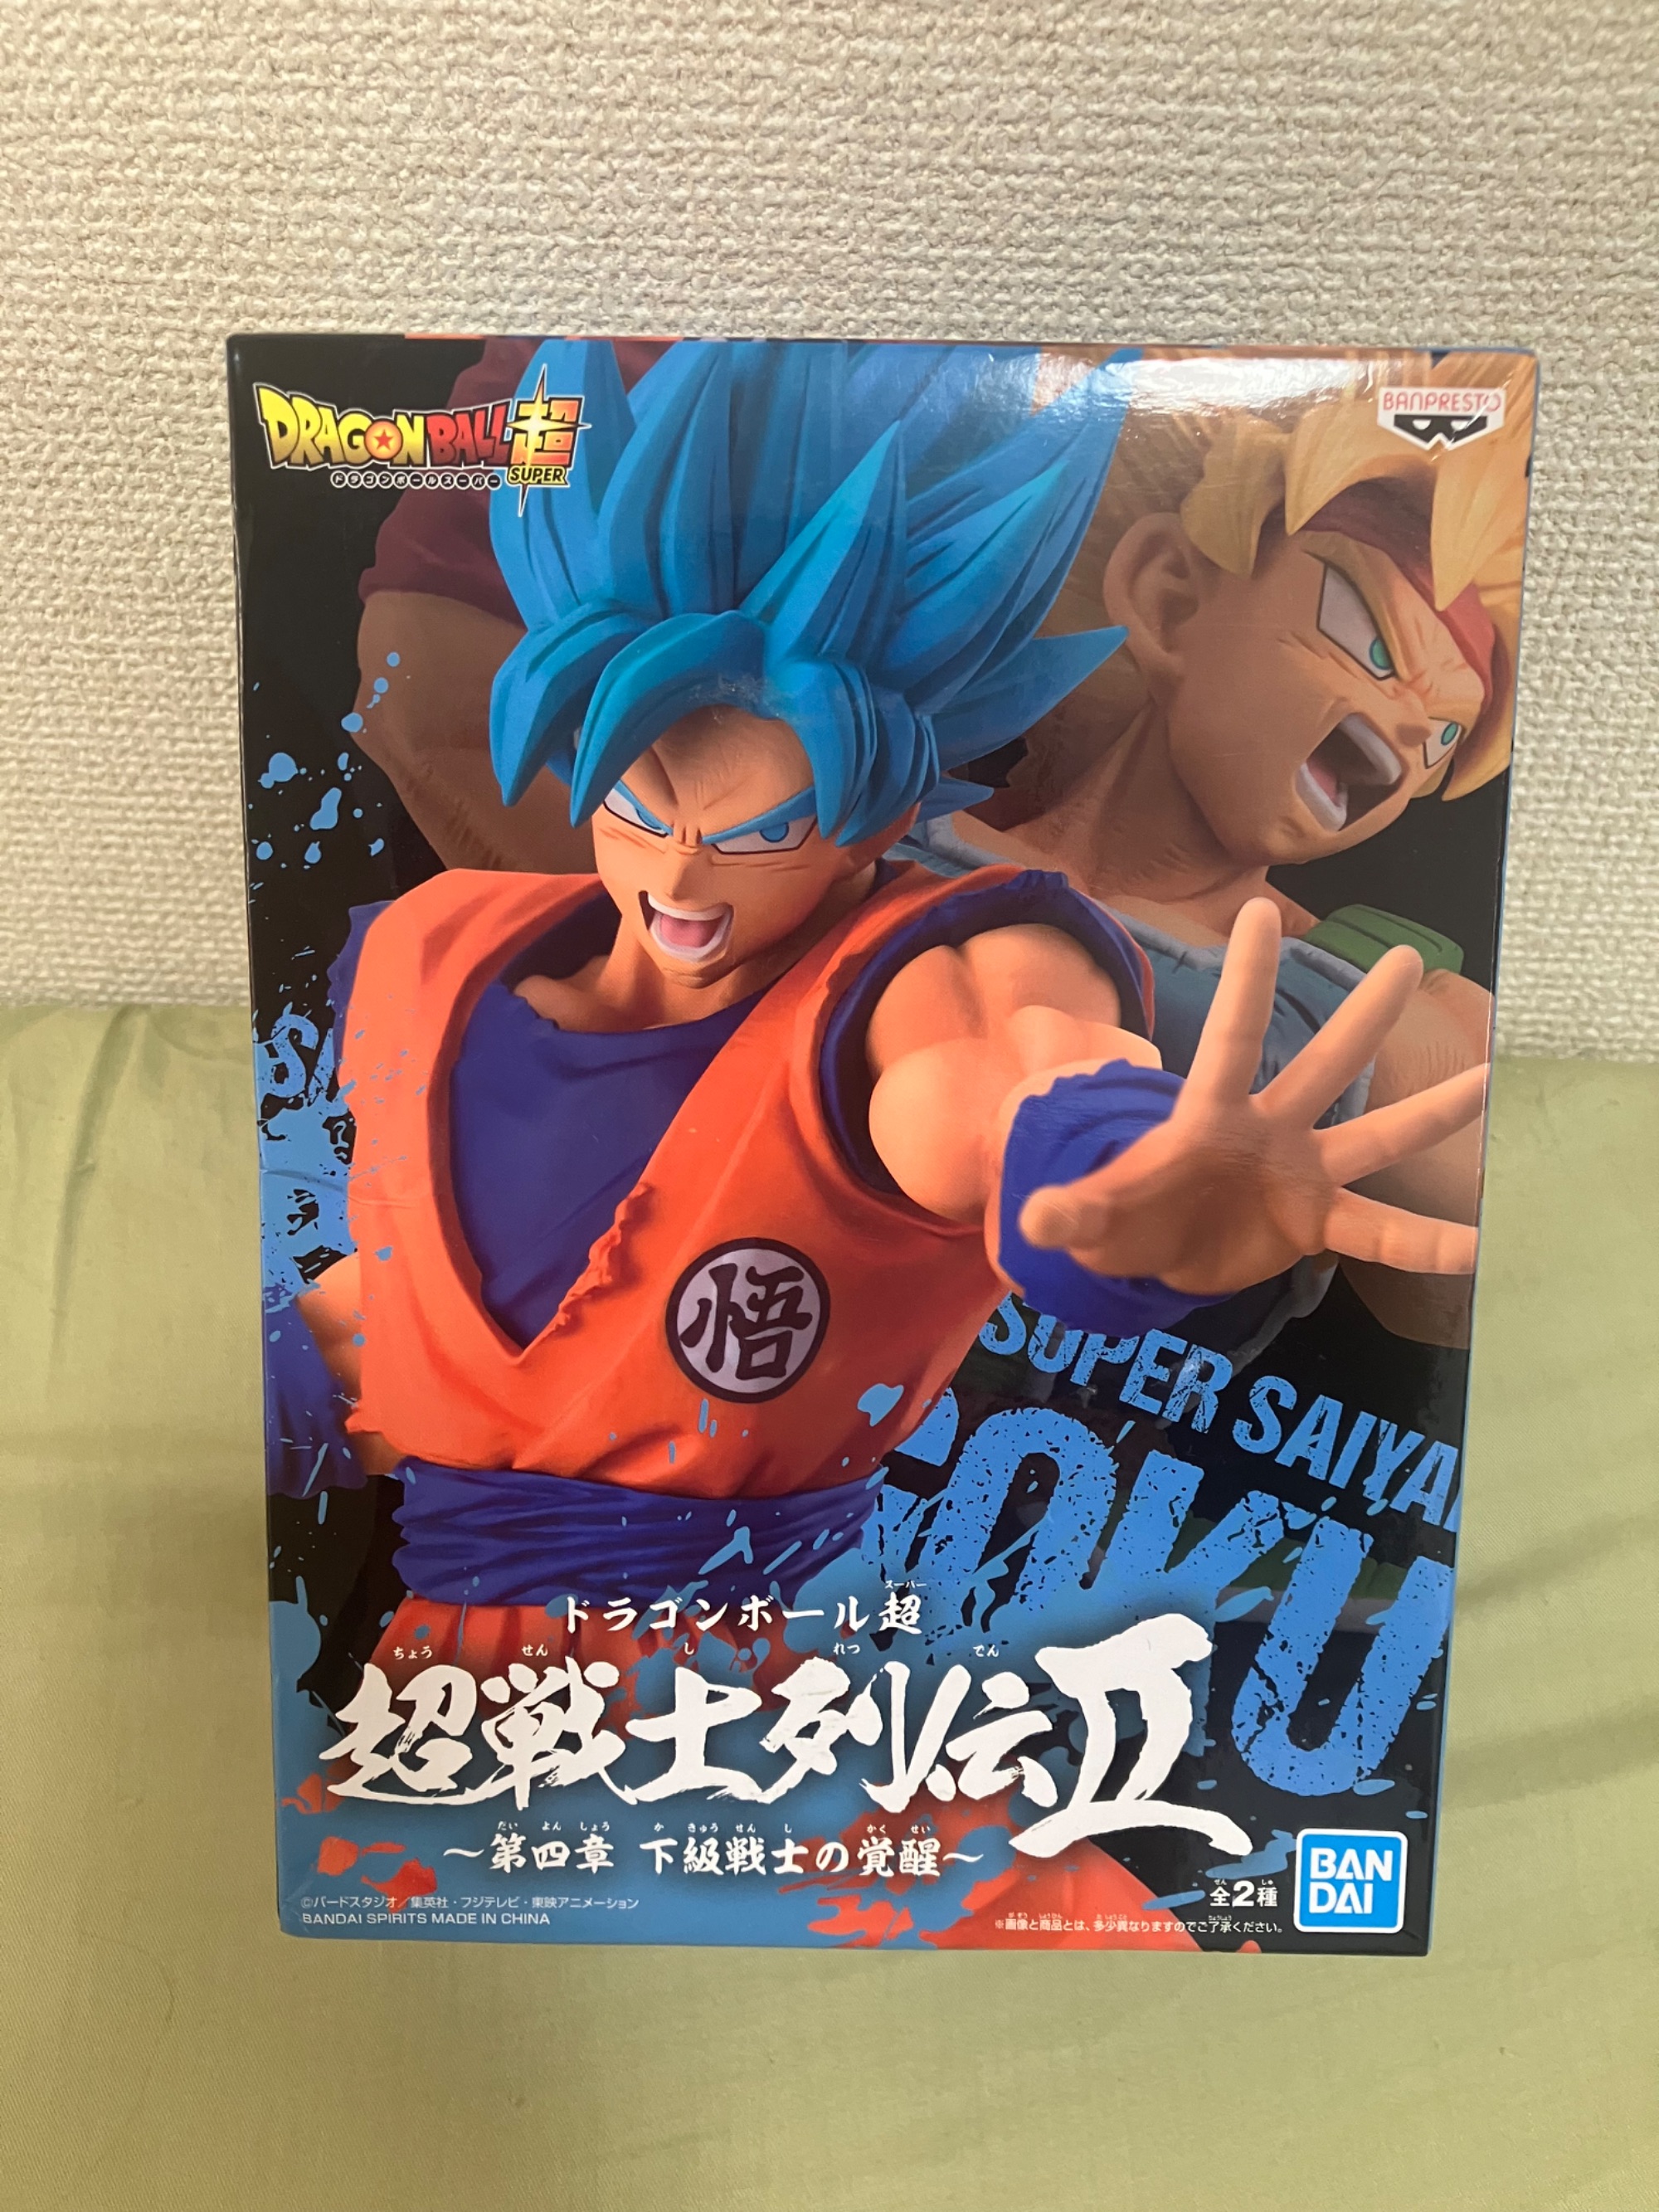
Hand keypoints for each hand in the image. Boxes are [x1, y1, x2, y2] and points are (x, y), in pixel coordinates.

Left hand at [1017, 899, 1488, 1295]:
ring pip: (1377, 1137)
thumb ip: (1073, 1215)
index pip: (1231, 1037)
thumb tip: (1035, 1220)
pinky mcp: (1317, 1220)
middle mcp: (1268, 1130)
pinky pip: (1380, 1232)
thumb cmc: (1125, 1218)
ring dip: (1434, 1112)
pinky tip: (1483, 1246)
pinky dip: (1428, 1244)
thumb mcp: (1094, 1220)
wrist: (1156, 1254)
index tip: (1260, 911)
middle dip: (1363, 1016)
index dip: (1246, 980)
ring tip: (1494, 1078)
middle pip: (1324, 1066)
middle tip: (1404, 956)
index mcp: (1210, 1115)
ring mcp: (1301, 1173)